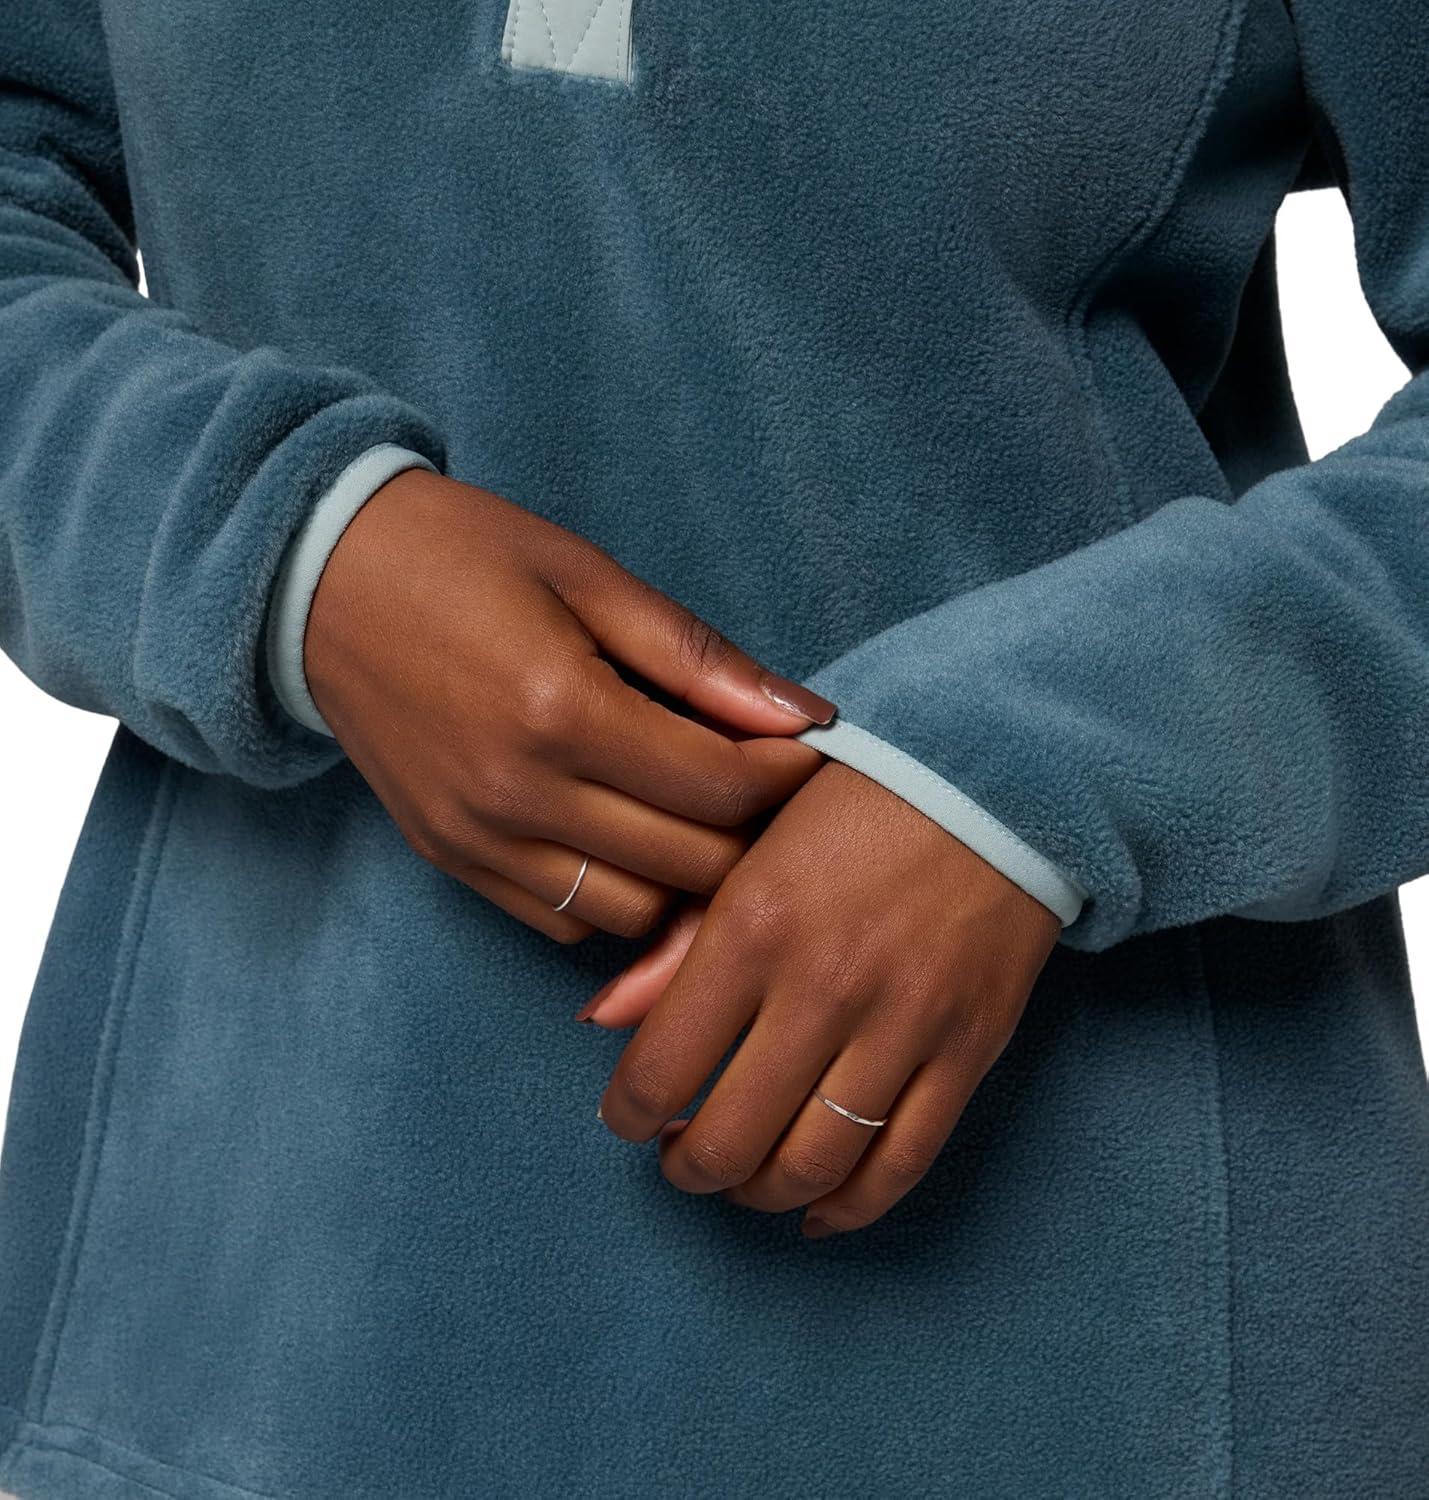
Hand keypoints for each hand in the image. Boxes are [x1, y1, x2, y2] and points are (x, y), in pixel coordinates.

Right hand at [305, 470, 830, 940]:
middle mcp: (518, 795)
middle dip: (753, 833)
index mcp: (561, 709)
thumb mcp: (589, 576)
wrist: (319, 581)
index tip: (813, 749)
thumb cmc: (463, 557)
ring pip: (635, 916)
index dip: (789, 776)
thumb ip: (698, 658)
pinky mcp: (452, 861)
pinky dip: (615, 898)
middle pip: (691, 866)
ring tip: (700, 818)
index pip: (722, 787)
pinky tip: (627, 839)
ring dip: (686, 880)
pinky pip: (564, 925)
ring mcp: (479, 840)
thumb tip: (805, 716)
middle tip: (770, 788)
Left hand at [590, 763, 1058, 1234]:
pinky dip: (852, 1207)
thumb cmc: (851, 803)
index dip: (627, 1114)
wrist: (991, 781)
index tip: (626, 1116)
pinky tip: (818, 1209)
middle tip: (678, 1157)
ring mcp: (903, 1026)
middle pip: (731, 1140)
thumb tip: (600, 1022)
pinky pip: (903, 1163)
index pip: (662, 1067)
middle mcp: (823, 987)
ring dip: (761, 1194)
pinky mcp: (967, 1050)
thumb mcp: (748, 846)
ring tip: (742, 1179)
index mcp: (754, 926)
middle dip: (687, 1168)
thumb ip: (673, 941)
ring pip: (815, 1166)